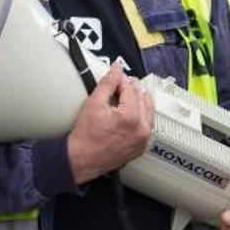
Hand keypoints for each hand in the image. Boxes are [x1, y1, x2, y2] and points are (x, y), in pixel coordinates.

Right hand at [66, 65, 153, 184]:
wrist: (80, 160)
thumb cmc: (84, 137)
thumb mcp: (93, 104)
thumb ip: (108, 83)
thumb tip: (116, 69)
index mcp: (131, 117)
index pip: (131, 89)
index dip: (122, 79)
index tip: (117, 76)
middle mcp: (141, 129)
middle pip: (142, 98)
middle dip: (132, 88)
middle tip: (121, 83)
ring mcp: (143, 139)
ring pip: (148, 111)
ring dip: (140, 100)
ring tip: (127, 95)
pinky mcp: (141, 146)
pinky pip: (147, 125)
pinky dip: (142, 116)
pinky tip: (133, 111)